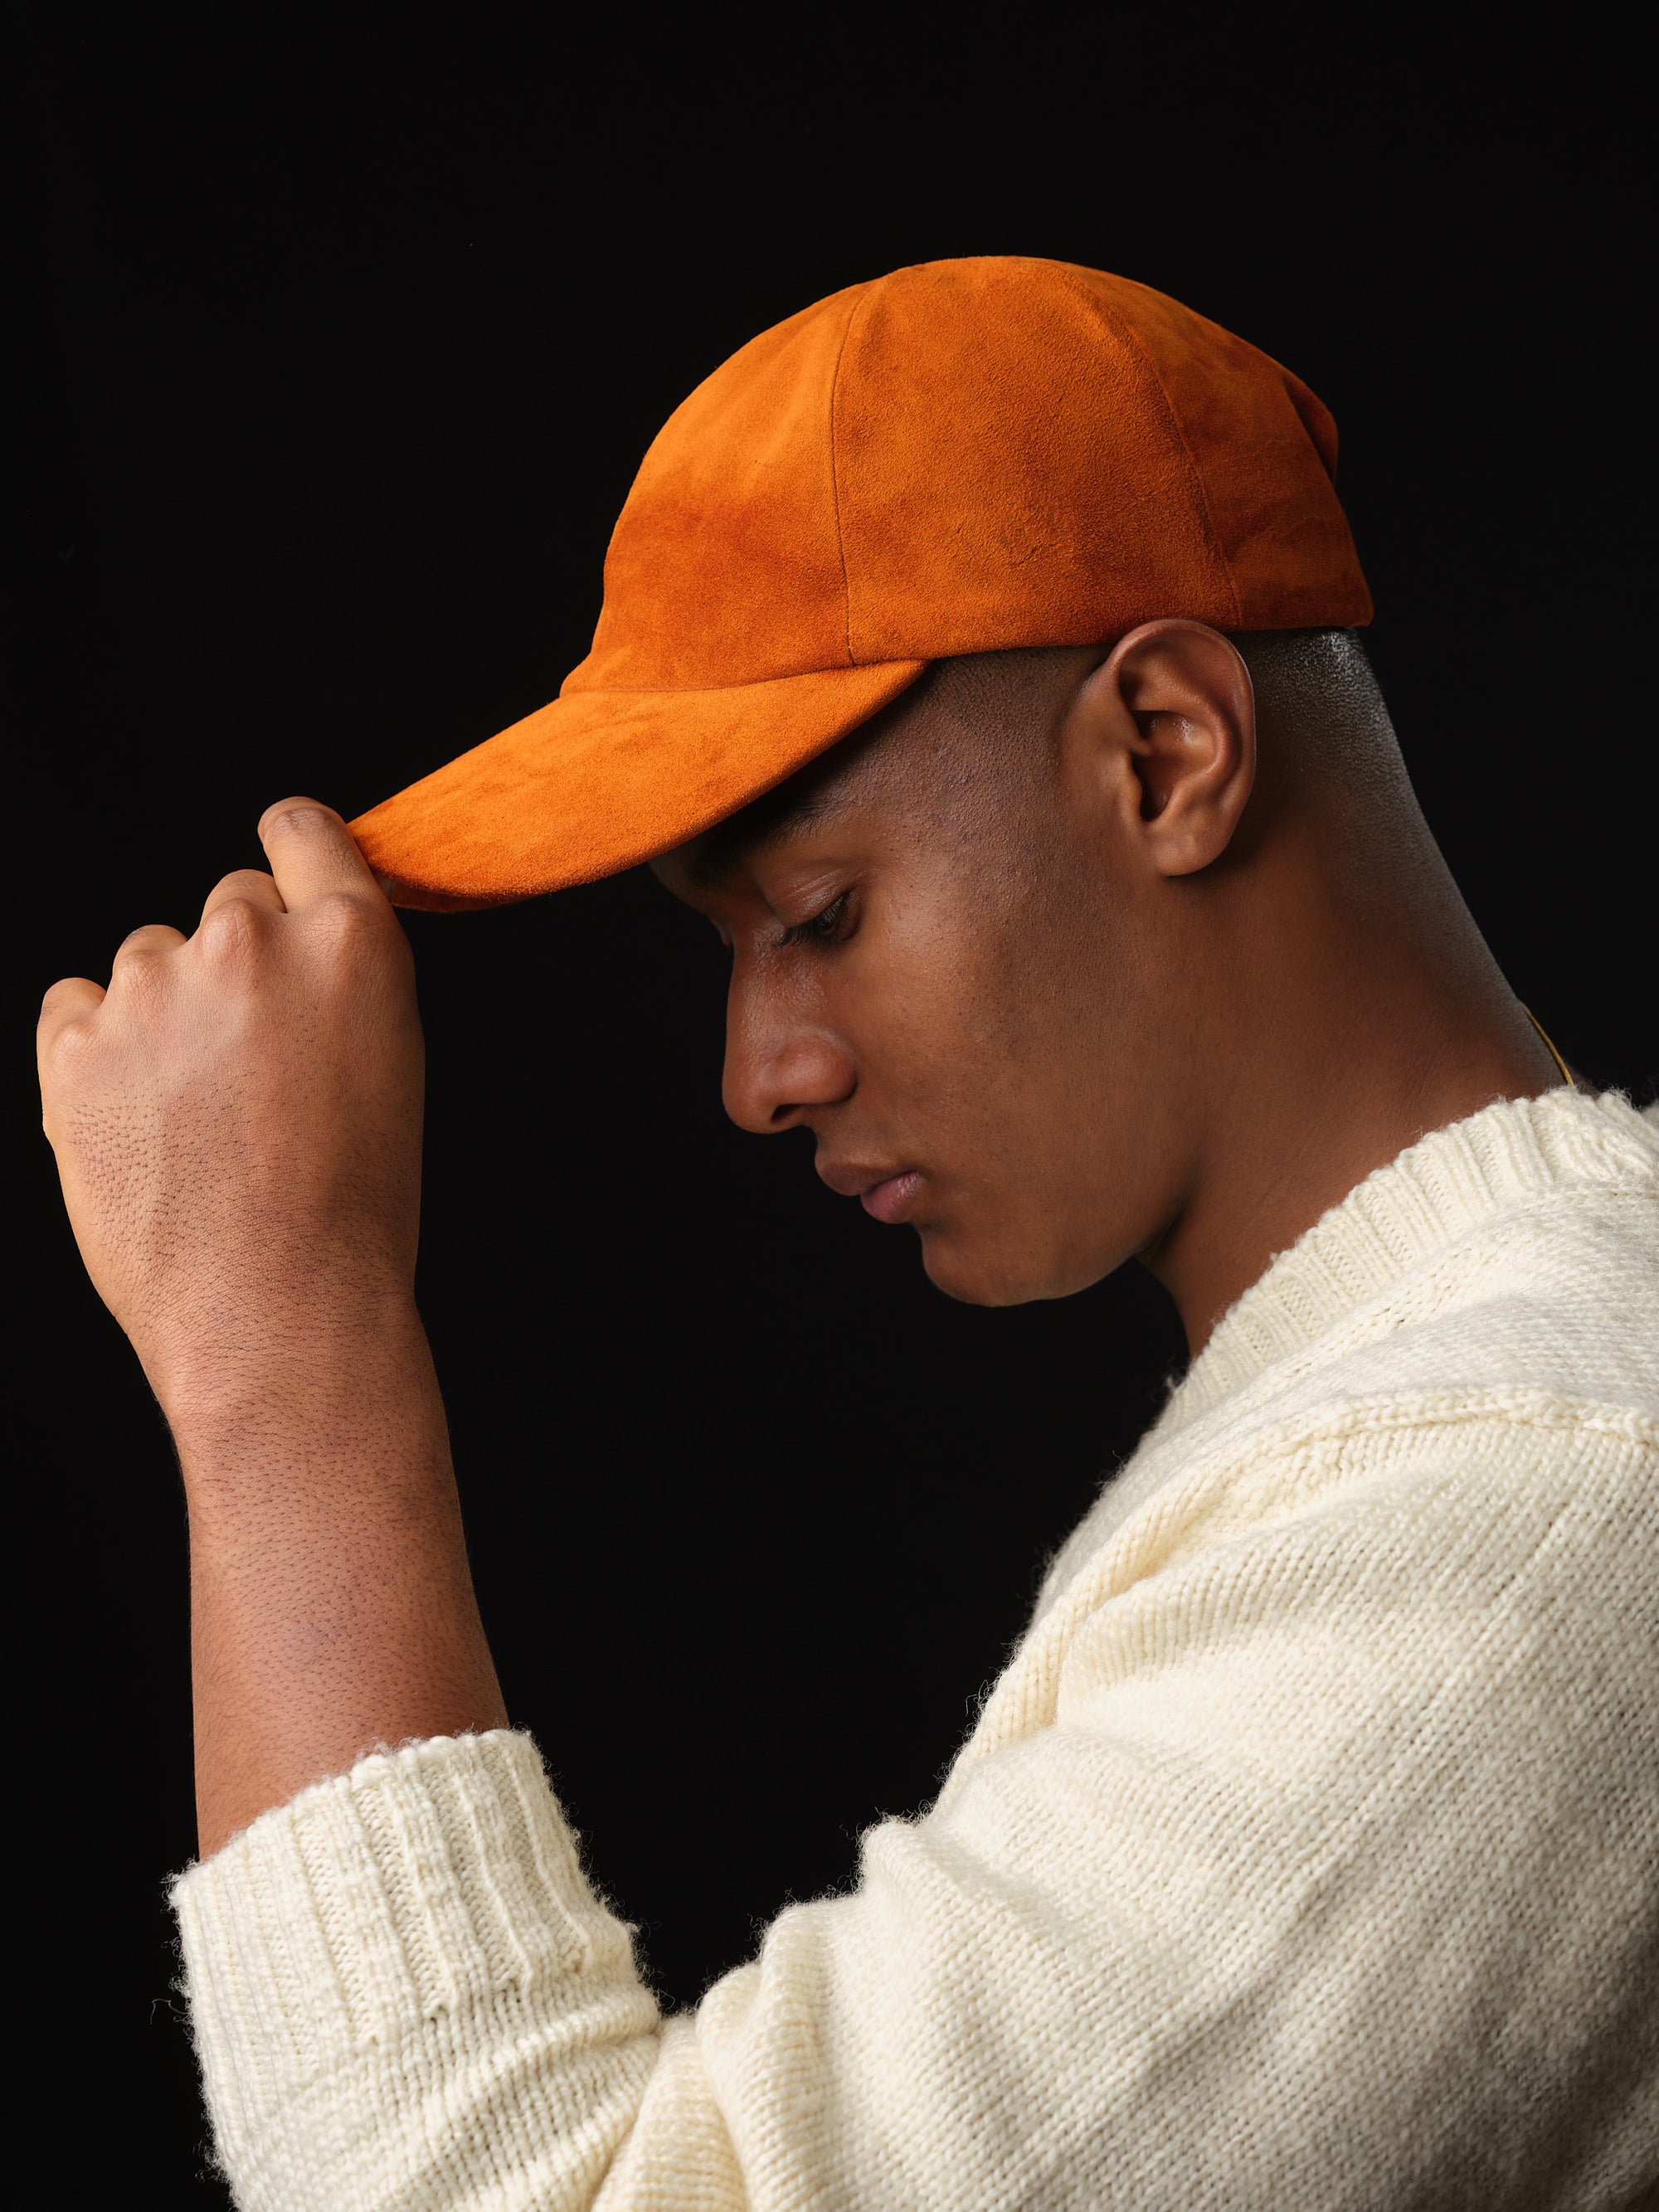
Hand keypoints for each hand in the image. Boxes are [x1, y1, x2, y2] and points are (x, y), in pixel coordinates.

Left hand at [38, 800, 423, 1428]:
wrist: (277, 1312)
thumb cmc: (351, 1212)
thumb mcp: (390, 1065)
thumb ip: (338, 983)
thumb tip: (292, 949)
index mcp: (350, 944)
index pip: (301, 829)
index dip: (291, 855)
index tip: (283, 892)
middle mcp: (248, 943)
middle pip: (229, 904)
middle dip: (238, 965)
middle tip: (253, 1065)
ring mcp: (153, 990)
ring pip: (150, 959)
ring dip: (167, 1013)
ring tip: (196, 1117)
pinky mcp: (75, 1045)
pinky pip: (75, 1008)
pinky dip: (98, 1050)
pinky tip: (139, 1122)